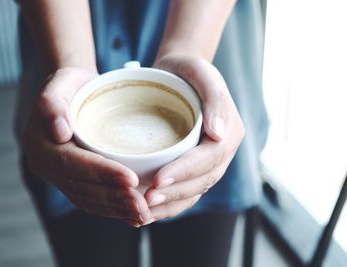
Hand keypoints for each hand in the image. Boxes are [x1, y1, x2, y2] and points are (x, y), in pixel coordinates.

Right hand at [22, 67, 151, 226]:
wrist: (74, 93)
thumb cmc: (71, 85)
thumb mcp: (60, 83)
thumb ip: (52, 104)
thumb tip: (59, 131)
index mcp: (39, 143)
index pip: (72, 163)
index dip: (101, 173)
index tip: (130, 178)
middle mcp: (46, 165)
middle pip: (81, 187)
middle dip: (113, 198)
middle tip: (142, 206)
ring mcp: (58, 176)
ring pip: (87, 199)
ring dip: (115, 209)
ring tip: (142, 214)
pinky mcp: (71, 180)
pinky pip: (90, 200)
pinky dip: (111, 209)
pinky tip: (132, 215)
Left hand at [144, 55, 244, 219]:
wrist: (179, 73)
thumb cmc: (187, 71)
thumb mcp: (201, 72)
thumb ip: (214, 98)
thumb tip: (219, 132)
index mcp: (229, 131)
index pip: (209, 158)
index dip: (185, 172)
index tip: (158, 180)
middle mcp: (222, 150)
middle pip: (202, 180)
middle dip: (174, 193)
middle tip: (145, 200)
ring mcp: (209, 161)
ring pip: (194, 191)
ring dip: (170, 204)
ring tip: (144, 212)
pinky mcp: (193, 166)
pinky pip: (185, 190)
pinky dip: (169, 204)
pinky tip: (148, 211)